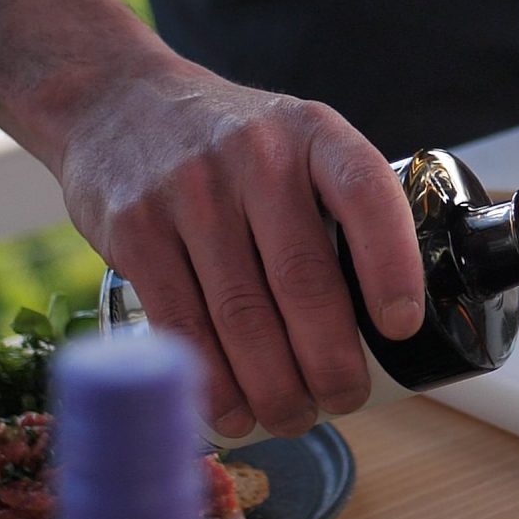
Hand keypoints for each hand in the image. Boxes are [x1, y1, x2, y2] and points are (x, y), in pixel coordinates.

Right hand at [55, 64, 426, 437]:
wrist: (118, 102)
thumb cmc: (231, 144)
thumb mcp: (295, 140)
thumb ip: (337, 205)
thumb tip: (387, 320)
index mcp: (313, 133)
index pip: (366, 194)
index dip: (391, 266)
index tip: (400, 327)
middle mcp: (254, 156)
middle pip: (302, 279)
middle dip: (330, 360)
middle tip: (343, 399)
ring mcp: (189, 192)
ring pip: (241, 314)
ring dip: (273, 386)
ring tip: (292, 416)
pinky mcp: (135, 230)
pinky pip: (182, 323)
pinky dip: (211, 381)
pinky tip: (231, 412)